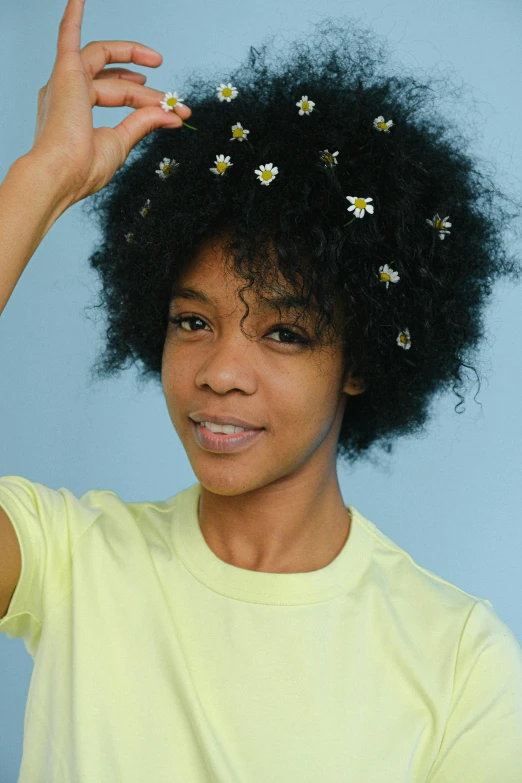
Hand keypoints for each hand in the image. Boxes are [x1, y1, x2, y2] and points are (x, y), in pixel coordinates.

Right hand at [30, 0, 190, 206]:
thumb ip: (143, 123)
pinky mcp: (64, 72)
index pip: (120, 99)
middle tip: (171, 99)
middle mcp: (67, 94)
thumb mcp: (121, 142)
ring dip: (130, 56)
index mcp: (76, 113)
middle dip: (146, 90)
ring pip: (103, 61)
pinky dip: (74, 16)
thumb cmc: (83, 168)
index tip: (176, 114)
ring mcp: (64, 82)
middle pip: (114, 82)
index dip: (150, 104)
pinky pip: (68, 36)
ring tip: (156, 61)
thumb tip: (170, 114)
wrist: (61, 174)